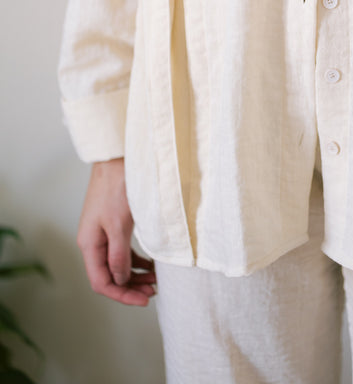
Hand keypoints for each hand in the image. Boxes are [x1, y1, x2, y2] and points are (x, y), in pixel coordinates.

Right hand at [77, 157, 155, 305]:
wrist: (117, 158)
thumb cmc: (117, 188)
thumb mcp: (119, 225)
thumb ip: (119, 256)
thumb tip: (120, 281)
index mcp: (89, 245)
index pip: (102, 282)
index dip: (122, 294)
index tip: (144, 300)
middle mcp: (93, 242)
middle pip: (110, 276)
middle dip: (131, 287)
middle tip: (153, 293)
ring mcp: (103, 233)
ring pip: (118, 264)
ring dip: (136, 274)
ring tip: (156, 280)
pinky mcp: (113, 225)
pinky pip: (123, 250)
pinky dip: (137, 259)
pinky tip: (152, 264)